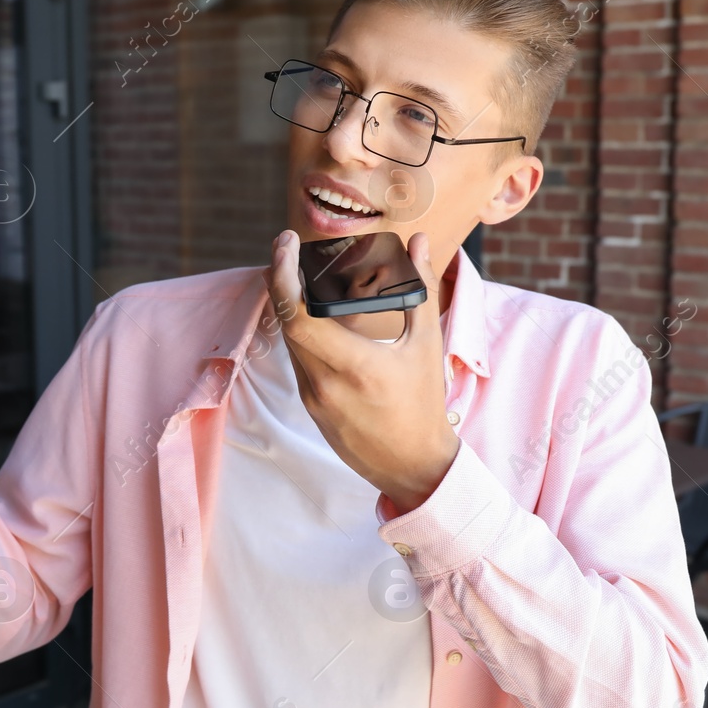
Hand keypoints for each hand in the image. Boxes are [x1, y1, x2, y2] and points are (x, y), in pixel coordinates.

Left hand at [264, 230, 459, 513]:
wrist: (413, 466)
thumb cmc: (423, 404)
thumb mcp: (427, 344)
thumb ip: (420, 287)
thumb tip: (420, 241)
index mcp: (354, 366)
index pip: (298, 314)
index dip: (282, 273)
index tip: (286, 242)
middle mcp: (324, 383)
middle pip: (285, 321)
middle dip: (279, 279)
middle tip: (289, 247)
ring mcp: (312, 397)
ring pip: (287, 339)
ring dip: (288, 304)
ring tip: (299, 271)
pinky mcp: (310, 405)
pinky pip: (297, 358)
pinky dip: (299, 330)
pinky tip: (311, 312)